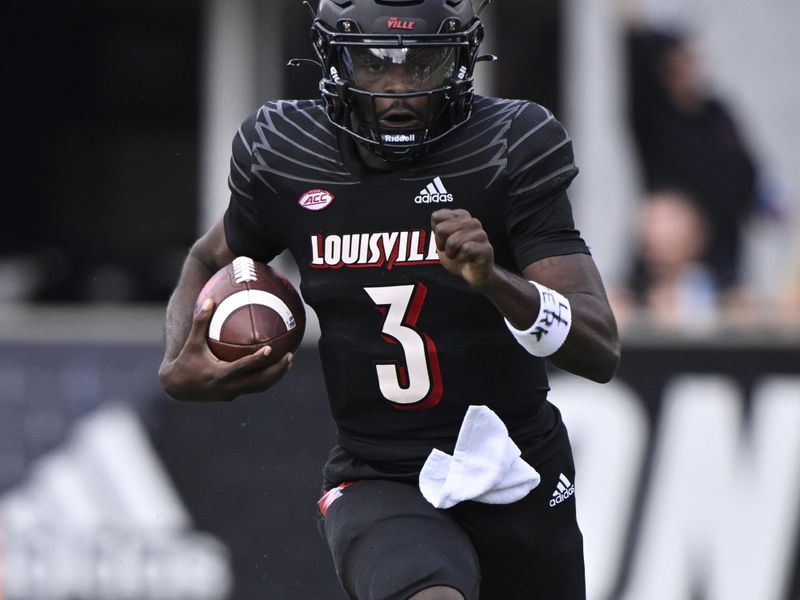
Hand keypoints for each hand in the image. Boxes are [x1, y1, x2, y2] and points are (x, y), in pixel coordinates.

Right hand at [158, 298, 293, 401]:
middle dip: (277, 370)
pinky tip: (273, 366)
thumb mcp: (192, 342)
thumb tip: (209, 299)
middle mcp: (228, 387)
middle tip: (290, 356)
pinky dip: (265, 379)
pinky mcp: (232, 396)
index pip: (243, 367)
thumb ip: (201, 321)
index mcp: (220, 375)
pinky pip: (253, 388)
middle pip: (259, 382)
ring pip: (260, 387)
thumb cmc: (185, 361)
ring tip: (288, 362)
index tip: (270, 348)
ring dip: (276, 377)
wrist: (176, 387)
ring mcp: (231, 394)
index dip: (257, 359)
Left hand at [431, 208, 495, 288]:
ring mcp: (481, 234)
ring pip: (452, 242)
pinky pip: (465, 250)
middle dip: (442, 245)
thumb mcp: (441, 238)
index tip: (445, 240)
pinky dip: (461, 259)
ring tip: (460, 255)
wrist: (472, 274)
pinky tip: (467, 259)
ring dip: (452, 254)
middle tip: (452, 250)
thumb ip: (438, 224)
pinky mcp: (486, 248)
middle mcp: (472, 222)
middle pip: (441, 229)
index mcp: (461, 216)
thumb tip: (436, 216)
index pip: (436, 217)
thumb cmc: (457, 254)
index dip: (436, 234)